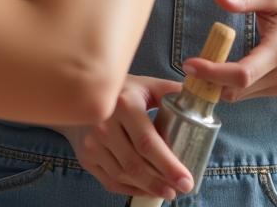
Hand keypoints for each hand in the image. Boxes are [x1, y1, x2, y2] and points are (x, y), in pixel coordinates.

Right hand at [58, 76, 192, 199]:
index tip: (187, 181)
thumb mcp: (145, 86)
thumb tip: (199, 95)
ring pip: (124, 175)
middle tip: (181, 189)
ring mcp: (92, 143)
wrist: (78, 95)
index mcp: (123, 104)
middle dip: (161, 181)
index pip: (147, 142)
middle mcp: (104, 124)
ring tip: (167, 190)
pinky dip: (131, 189)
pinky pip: (111, 181)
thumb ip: (171, 91)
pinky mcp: (85, 157)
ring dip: (148, 187)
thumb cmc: (120, 92)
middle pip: (136, 164)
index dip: (169, 166)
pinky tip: (146, 188)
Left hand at [183, 0, 276, 100]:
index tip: (189, 63)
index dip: (213, 73)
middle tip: (184, 68)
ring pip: (238, 96)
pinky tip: (210, 73)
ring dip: (213, 87)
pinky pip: (244, 93)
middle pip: (237, 90)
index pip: (243, 73)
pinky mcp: (275, 89)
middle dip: (207, 83)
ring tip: (192, 70)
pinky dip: (224, 87)